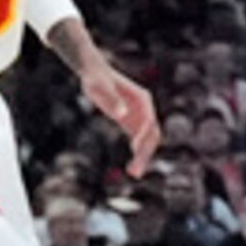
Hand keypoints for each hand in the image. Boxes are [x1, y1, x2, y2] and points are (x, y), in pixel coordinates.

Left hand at [79, 58, 159, 174]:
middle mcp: (146, 110)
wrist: (94, 73)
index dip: (144, 136)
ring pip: (148, 140)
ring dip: (143, 157)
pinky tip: (131, 167)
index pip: (150, 122)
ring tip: (134, 173)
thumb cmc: (96, 79)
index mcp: (142, 100)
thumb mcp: (100, 88)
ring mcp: (139, 116)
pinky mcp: (130, 122)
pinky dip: (137, 154)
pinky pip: (138, 141)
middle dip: (145, 153)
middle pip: (152, 134)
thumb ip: (111, 100)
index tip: (134, 149)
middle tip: (135, 172)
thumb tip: (122, 115)